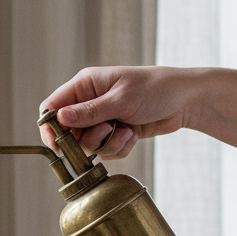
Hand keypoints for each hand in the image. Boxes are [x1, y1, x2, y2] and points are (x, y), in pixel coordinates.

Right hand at [39, 65, 236, 163]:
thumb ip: (89, 111)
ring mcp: (101, 118)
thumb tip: (59, 118)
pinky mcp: (114, 132)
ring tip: (126, 130)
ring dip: (107, 143)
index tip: (58, 145)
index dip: (50, 127)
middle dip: (87, 138)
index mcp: (85, 85)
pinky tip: (133, 134)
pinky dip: (119, 147)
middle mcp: (89, 101)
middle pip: (68, 132)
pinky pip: (104, 150)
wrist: (186, 101)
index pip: (52, 107)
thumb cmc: (156, 89)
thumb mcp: (121, 99)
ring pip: (88, 144)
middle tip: (106, 131)